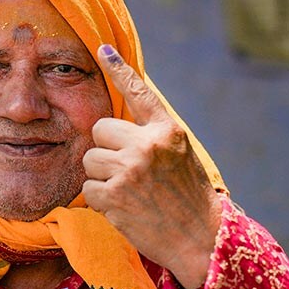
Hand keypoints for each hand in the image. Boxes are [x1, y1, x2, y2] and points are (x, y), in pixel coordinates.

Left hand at [82, 44, 221, 288]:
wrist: (200, 238)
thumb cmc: (189, 197)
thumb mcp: (180, 155)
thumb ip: (153, 136)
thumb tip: (121, 125)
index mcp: (167, 130)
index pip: (139, 93)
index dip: (119, 70)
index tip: (103, 50)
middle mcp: (147, 145)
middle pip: (99, 130)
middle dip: (106, 150)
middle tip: (127, 171)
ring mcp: (129, 169)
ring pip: (89, 160)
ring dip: (101, 177)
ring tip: (128, 192)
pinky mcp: (114, 195)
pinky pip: (88, 188)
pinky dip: (100, 200)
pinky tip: (122, 208)